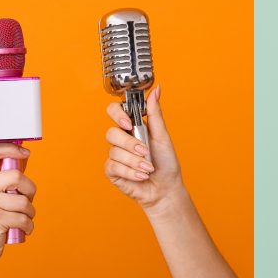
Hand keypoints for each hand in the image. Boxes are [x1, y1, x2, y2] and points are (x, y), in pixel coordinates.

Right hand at [0, 143, 34, 266]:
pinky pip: (23, 218)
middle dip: (30, 190)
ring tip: (24, 219)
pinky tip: (23, 229)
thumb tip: (23, 157)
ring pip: (24, 201)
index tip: (25, 153)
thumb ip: (4, 179)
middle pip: (17, 176)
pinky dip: (28, 226)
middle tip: (27, 200)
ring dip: (30, 213)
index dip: (11, 147)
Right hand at [104, 87, 183, 212]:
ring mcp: (115, 155)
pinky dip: (130, 172)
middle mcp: (121, 139)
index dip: (117, 114)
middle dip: (130, 144)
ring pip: (115, 151)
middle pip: (112, 132)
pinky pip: (114, 166)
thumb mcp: (162, 135)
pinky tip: (141, 175)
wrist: (165, 188)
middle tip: (145, 151)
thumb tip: (156, 89)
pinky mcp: (112, 170)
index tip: (128, 123)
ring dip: (135, 161)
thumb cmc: (166, 162)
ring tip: (149, 167)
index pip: (114, 111)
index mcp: (132, 126)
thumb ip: (155, 113)